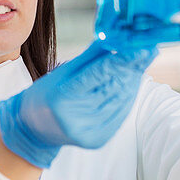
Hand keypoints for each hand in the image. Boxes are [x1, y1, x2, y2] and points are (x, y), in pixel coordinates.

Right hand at [0, 42, 157, 168]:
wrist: (33, 129)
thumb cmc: (44, 96)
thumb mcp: (60, 73)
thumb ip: (88, 58)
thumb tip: (113, 39)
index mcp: (61, 98)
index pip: (96, 75)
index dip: (120, 60)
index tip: (138, 47)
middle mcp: (75, 118)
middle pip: (112, 88)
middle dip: (131, 68)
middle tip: (147, 51)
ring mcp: (88, 132)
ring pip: (120, 100)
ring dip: (132, 81)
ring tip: (140, 63)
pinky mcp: (98, 140)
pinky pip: (119, 114)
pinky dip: (127, 96)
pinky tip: (131, 82)